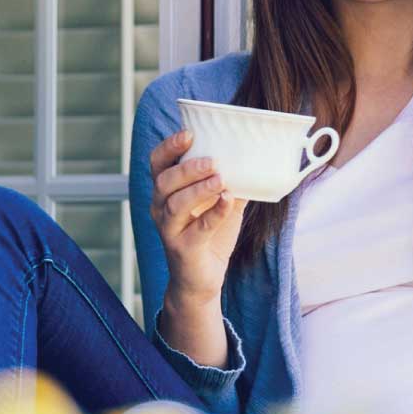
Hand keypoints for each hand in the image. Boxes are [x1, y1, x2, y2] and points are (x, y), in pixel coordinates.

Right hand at [147, 130, 248, 302]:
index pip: (157, 163)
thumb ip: (231, 183)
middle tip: (212, 161)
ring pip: (176, 204)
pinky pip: (198, 228)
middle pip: (164, 182)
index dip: (169, 147)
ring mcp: (169, 230)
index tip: (189, 133)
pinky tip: (228, 200)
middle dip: (186, 168)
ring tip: (220, 179)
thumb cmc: (208, 236)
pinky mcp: (183, 249)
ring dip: (198, 189)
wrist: (201, 279)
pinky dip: (214, 213)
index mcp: (165, 192)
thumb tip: (255, 159)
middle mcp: (160, 208)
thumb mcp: (220, 204)